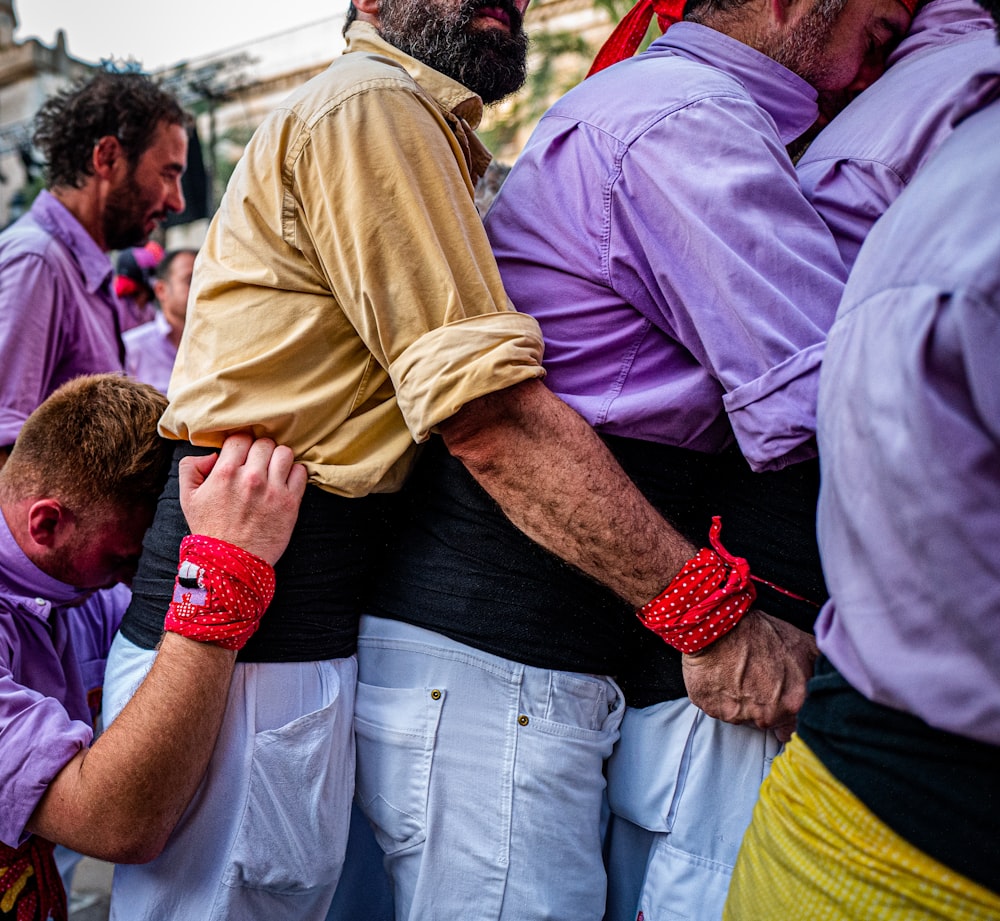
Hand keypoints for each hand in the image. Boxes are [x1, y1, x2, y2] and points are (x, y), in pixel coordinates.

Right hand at [179, 434, 307, 564]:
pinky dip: (294, 473)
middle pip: (264, 442)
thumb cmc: (210, 530)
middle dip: (260, 450)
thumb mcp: (188, 498)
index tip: (241, 455)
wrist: (231, 562)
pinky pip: (301, 472)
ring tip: (272, 471)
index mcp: (226, 473)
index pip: (240, 438)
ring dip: (278, 459)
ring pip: (284, 453)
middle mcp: (251, 477)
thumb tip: (212, 454)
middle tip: (257, 464)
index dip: (241, 444)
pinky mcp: (291, 502)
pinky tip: (285, 482)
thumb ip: (191, 467)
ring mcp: (273, 489)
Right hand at [681, 609, 817, 741]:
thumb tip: (835, 677)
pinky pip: (719, 709)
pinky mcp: (712, 709)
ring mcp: (737, 715)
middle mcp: (767, 715)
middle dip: (766, 706)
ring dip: (743, 701)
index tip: (784, 701)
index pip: (797, 727)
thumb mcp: (803, 644)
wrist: (720, 623)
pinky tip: (724, 677)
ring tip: (739, 675)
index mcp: (793, 703)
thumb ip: (821, 669)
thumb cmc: (760, 632)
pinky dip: (721, 697)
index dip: (791, 713)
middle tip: (759, 681)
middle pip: (770, 722)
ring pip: (743, 716)